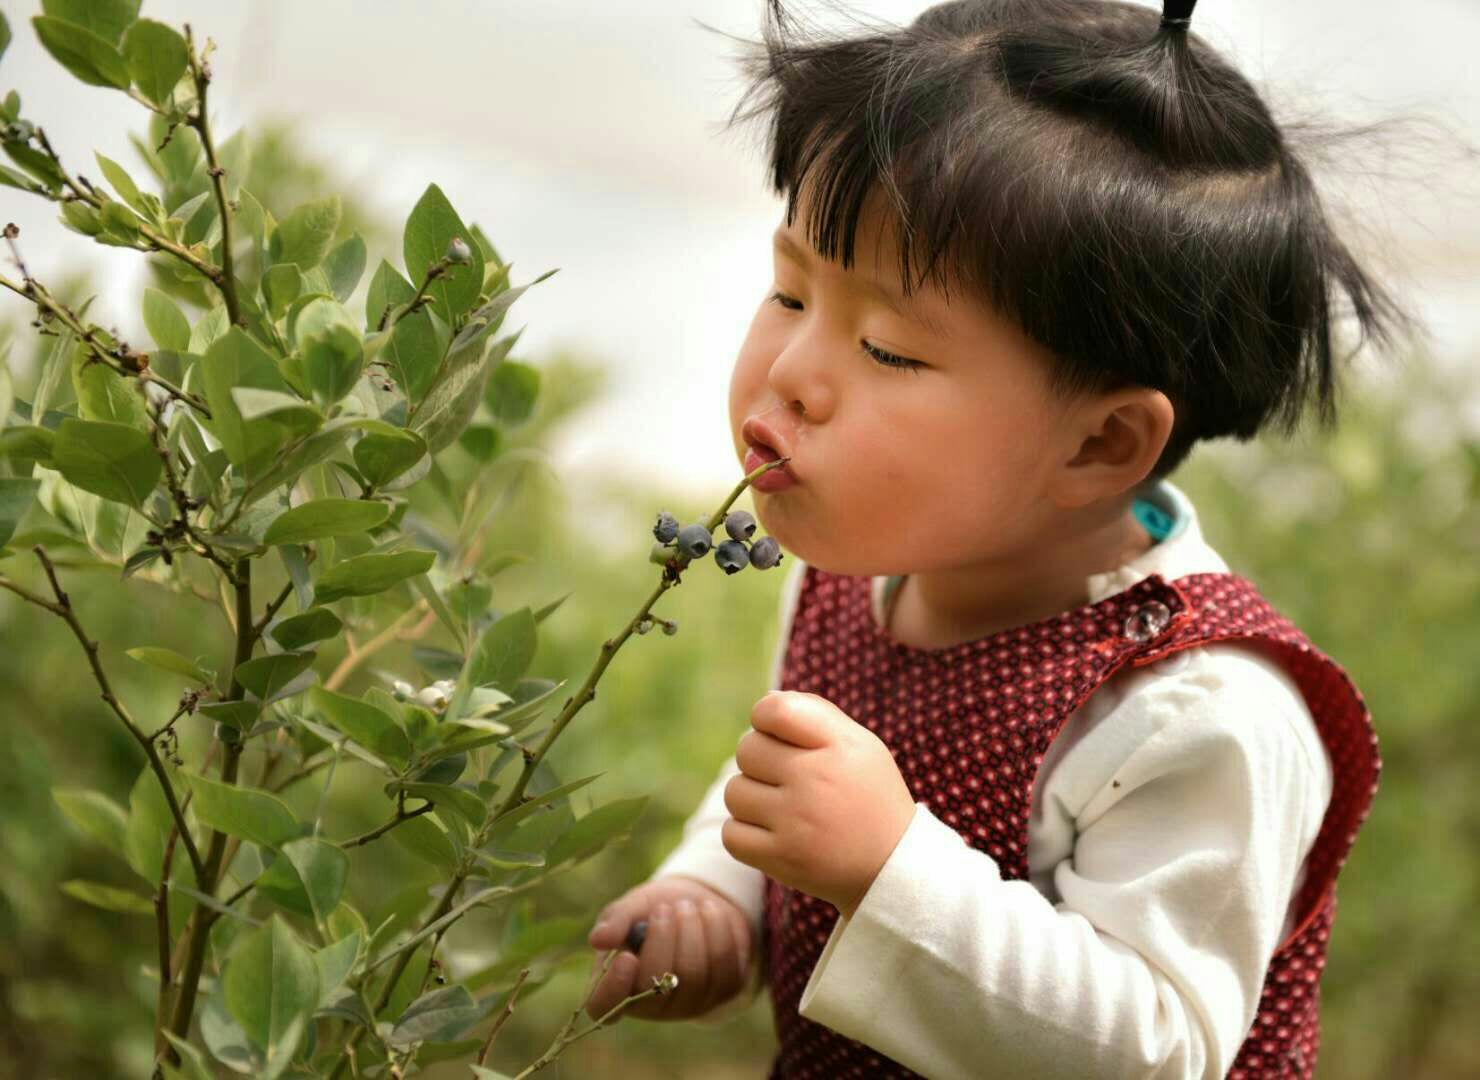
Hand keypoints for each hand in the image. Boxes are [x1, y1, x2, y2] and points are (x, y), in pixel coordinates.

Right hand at [584, 876, 754, 1023]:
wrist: (695, 903)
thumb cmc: (652, 910)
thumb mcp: (631, 907)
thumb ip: (615, 921)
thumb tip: (598, 940)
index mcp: (616, 985)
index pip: (603, 1008)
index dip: (613, 989)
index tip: (626, 957)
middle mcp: (650, 1005)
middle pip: (655, 989)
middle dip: (663, 940)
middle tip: (665, 908)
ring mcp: (688, 1004)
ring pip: (694, 977)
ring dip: (692, 931)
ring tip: (687, 906)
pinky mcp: (722, 993)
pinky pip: (725, 968)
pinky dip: (718, 932)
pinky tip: (710, 912)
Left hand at [722, 690, 916, 918]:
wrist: (891, 867)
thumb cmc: (867, 795)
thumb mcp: (860, 744)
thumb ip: (815, 714)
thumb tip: (764, 704)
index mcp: (839, 746)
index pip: (774, 710)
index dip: (764, 717)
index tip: (777, 734)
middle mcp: (816, 780)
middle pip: (746, 750)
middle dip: (759, 760)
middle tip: (785, 777)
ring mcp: (797, 822)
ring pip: (734, 793)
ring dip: (750, 799)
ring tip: (781, 808)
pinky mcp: (782, 859)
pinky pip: (731, 834)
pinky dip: (745, 834)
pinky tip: (772, 833)